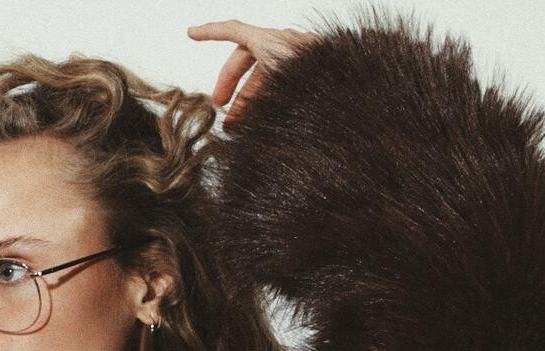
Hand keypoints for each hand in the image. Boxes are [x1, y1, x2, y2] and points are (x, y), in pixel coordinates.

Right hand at [187, 18, 311, 124]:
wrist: (352, 87)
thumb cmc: (314, 84)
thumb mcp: (276, 93)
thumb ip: (254, 106)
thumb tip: (236, 125)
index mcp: (270, 41)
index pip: (232, 32)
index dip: (210, 33)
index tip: (192, 34)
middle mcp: (282, 43)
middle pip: (247, 59)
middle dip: (232, 86)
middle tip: (222, 111)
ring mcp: (296, 54)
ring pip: (264, 72)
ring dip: (250, 97)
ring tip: (242, 125)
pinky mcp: (309, 67)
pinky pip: (281, 77)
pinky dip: (269, 95)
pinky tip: (265, 117)